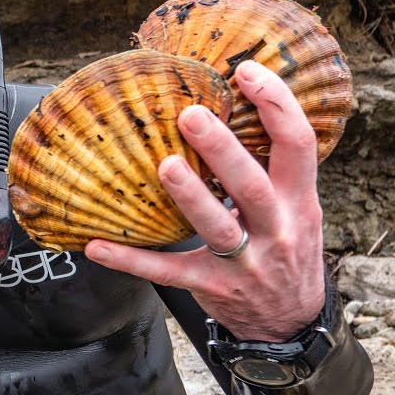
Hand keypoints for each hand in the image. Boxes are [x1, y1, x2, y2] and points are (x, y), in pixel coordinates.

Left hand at [85, 60, 324, 340]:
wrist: (290, 323)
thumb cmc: (286, 248)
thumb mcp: (296, 208)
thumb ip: (270, 168)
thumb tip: (225, 107)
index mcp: (298, 200)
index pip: (297, 144)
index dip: (277, 104)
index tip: (247, 70)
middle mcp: (277, 228)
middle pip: (251, 184)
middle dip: (223, 150)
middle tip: (192, 114)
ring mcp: (245, 261)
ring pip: (217, 228)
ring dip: (190, 197)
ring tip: (164, 166)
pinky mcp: (211, 287)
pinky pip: (167, 272)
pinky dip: (131, 260)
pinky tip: (97, 246)